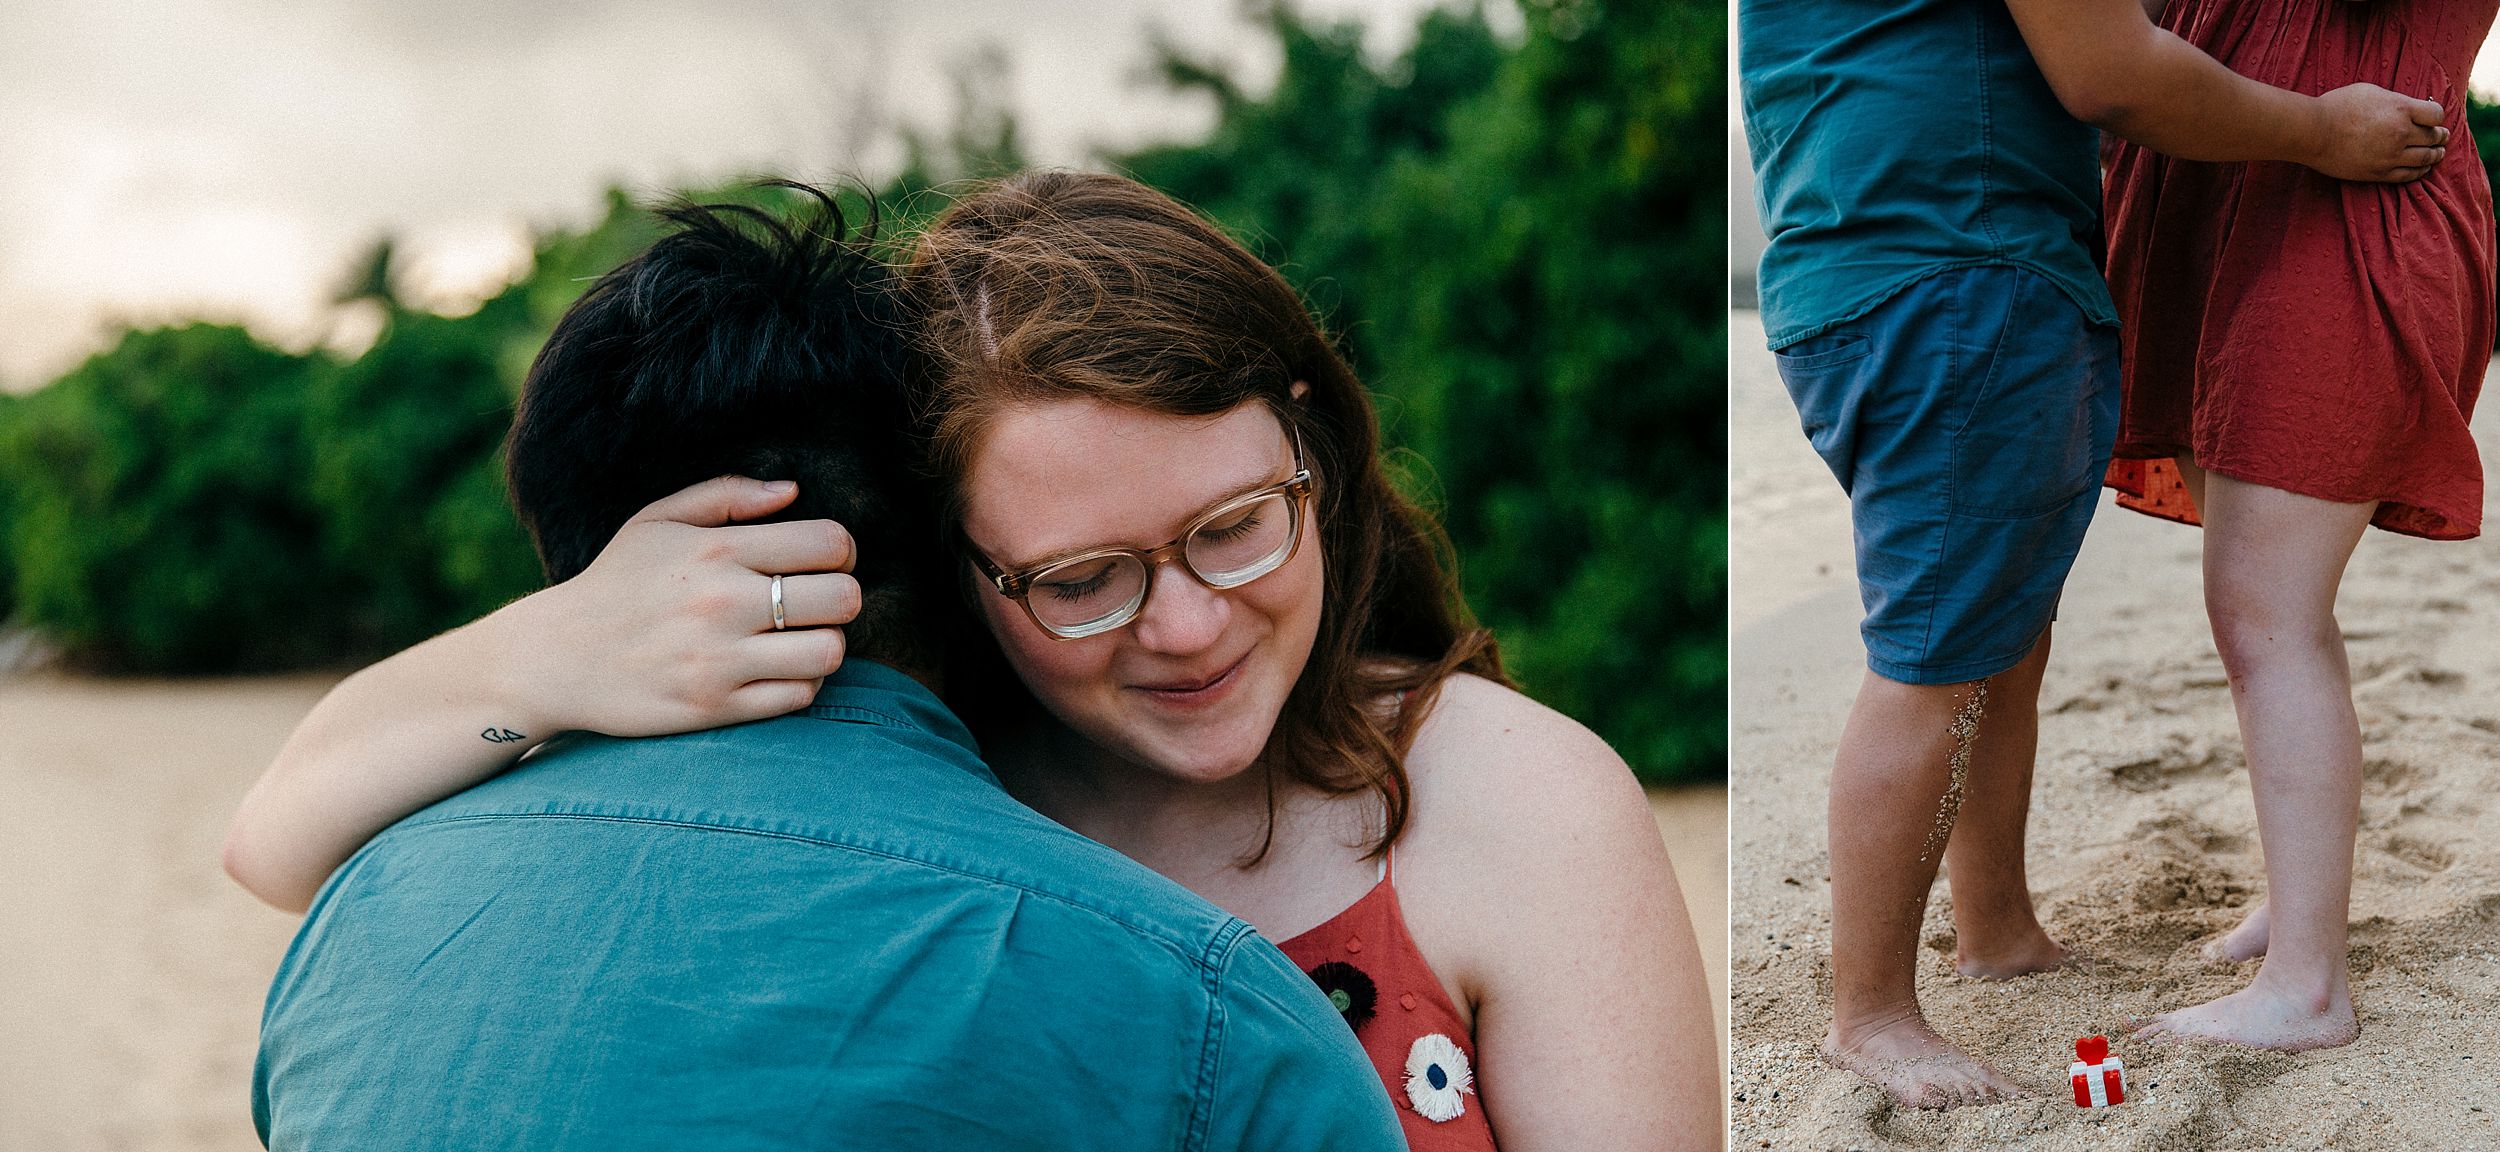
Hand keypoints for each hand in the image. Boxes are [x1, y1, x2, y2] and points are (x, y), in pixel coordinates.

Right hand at [496, 476, 860, 737]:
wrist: (556, 658)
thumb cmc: (615, 582)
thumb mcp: (657, 521)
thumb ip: (727, 495)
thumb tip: (793, 491)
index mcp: (717, 550)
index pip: (830, 543)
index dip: (841, 552)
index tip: (823, 562)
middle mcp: (724, 603)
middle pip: (844, 598)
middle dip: (842, 598)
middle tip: (817, 603)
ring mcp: (722, 660)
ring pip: (830, 652)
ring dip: (826, 645)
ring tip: (799, 639)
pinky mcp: (718, 707)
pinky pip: (800, 696)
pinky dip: (801, 683)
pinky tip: (777, 670)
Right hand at [2309, 83, 2446, 181]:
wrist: (2312, 132)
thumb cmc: (2337, 106)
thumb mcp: (2370, 91)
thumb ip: (2394, 100)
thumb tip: (2408, 108)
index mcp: (2400, 109)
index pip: (2437, 115)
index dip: (2437, 116)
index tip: (2433, 117)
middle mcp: (2400, 133)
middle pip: (2434, 137)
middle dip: (2440, 136)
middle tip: (2442, 136)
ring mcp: (2390, 155)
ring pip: (2425, 158)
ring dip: (2435, 155)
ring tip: (2437, 153)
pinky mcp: (2378, 172)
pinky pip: (2408, 175)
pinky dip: (2419, 171)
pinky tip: (2421, 167)